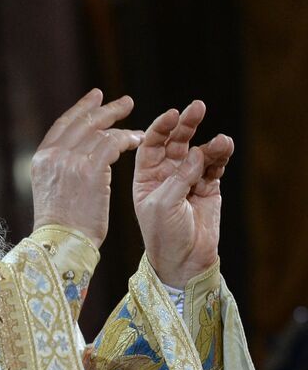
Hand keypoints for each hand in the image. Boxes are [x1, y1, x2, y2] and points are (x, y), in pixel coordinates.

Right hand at [31, 89, 142, 246]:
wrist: (61, 243)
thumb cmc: (61, 227)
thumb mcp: (52, 191)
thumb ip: (62, 170)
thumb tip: (80, 158)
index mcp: (41, 158)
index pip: (62, 124)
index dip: (81, 109)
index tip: (95, 98)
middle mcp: (53, 155)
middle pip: (82, 121)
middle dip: (105, 109)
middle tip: (126, 102)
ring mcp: (70, 160)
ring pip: (100, 131)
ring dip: (122, 128)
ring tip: (140, 131)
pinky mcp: (90, 169)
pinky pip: (112, 143)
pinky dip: (127, 139)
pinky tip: (138, 141)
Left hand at [133, 100, 233, 286]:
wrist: (184, 261)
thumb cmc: (163, 234)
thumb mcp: (164, 205)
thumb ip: (179, 177)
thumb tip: (197, 152)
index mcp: (145, 176)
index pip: (151, 144)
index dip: (160, 127)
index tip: (171, 115)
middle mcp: (166, 173)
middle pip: (175, 141)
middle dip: (186, 124)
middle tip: (197, 107)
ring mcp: (188, 179)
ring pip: (198, 151)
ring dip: (209, 142)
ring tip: (220, 141)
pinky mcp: (208, 186)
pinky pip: (214, 165)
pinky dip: (220, 156)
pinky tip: (224, 147)